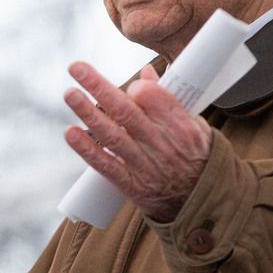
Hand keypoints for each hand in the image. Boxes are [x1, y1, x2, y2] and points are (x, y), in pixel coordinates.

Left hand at [63, 62, 212, 222]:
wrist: (202, 204)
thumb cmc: (195, 158)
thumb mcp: (194, 126)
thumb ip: (167, 100)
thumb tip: (146, 73)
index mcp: (181, 127)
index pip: (156, 100)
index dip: (138, 89)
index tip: (129, 85)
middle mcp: (161, 145)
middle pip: (126, 112)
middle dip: (100, 87)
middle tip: (77, 68)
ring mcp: (144, 165)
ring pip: (112, 136)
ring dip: (88, 113)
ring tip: (71, 94)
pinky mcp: (130, 184)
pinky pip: (106, 165)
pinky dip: (87, 149)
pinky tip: (71, 133)